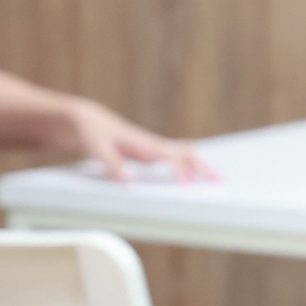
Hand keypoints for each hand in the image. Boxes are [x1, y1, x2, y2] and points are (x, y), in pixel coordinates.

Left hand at [64, 97, 217, 182]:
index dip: (182, 171)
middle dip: (204, 166)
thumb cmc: (91, 131)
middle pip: (187, 152)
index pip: (172, 157)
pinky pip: (176, 158)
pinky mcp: (149, 154)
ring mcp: (152, 149)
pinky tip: (195, 178)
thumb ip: (111, 163)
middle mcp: (152, 145)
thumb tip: (128, 180)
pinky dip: (189, 166)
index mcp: (143, 144)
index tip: (191, 186)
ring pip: (185, 155)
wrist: (84, 119)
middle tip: (221, 181)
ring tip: (216, 180)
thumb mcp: (95, 147)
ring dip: (201, 166)